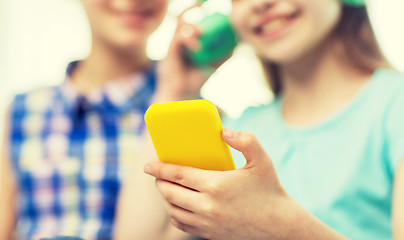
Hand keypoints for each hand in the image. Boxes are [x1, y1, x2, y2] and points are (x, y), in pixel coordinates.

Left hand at [144, 129, 288, 239]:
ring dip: (166, 198)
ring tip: (168, 188)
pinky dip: (174, 214)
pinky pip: (182, 224)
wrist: (279, 227)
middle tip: (159, 174)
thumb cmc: (270, 190)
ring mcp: (207, 223)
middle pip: (170, 193)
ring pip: (173, 210)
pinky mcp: (209, 234)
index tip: (148, 165)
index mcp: (216, 185)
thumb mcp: (262, 160)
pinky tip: (179, 205)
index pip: (177, 175)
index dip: (159, 168)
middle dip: (159, 182)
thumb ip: (246, 140)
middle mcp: (207, 206)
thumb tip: (224, 132)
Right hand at [153, 5, 227, 102]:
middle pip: (181, 19)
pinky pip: (178, 39)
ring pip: (179, 27)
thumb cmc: (193, 84)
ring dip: (192, 26)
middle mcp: (176, 43)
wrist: (179, 98)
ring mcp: (171, 47)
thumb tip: (236, 44)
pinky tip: (197, 46)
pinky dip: (189, 39)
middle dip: (191, 9)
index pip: (188, 22)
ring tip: (202, 32)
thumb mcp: (211, 68)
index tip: (205, 2)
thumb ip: (220, 56)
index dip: (194, 9)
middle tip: (202, 3)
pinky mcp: (168, 54)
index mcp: (185, 44)